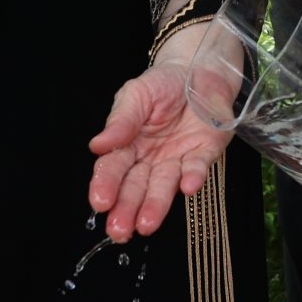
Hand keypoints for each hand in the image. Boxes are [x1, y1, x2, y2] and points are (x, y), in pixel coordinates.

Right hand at [86, 25, 235, 241]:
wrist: (199, 70)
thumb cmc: (162, 84)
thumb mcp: (135, 94)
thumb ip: (120, 121)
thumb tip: (96, 145)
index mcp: (129, 145)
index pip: (113, 169)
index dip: (106, 185)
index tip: (99, 203)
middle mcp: (152, 159)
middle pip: (136, 187)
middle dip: (127, 209)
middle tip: (118, 232)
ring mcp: (178, 159)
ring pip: (165, 186)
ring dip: (156, 206)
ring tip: (146, 225)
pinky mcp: (205, 154)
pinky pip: (198, 168)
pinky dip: (193, 178)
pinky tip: (187, 188)